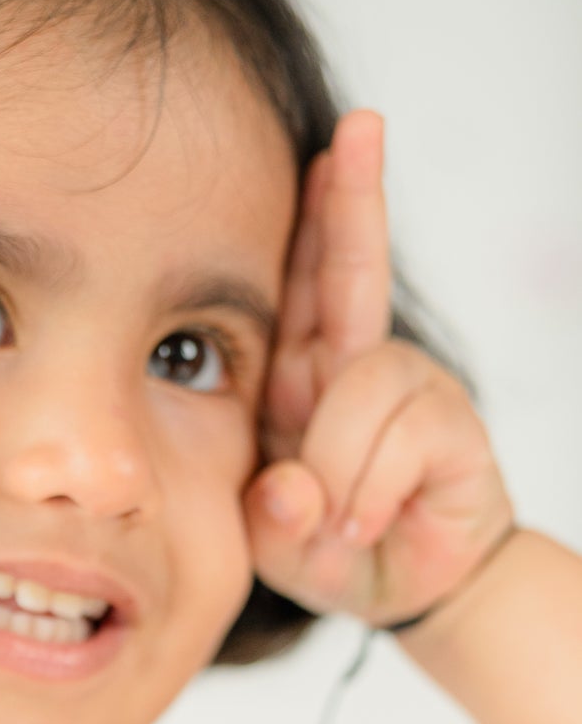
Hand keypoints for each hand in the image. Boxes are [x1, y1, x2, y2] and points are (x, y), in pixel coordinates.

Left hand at [245, 110, 513, 628]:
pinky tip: (367, 523)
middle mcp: (357, 369)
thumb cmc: (332, 552)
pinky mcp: (454, 426)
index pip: (301, 287)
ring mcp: (412, 390)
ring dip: (339, 467)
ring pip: (362, 386)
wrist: (407, 593)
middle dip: (352, 204)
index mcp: (303, 380)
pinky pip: (399, 438)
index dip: (312, 220)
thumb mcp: (274, 543)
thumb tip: (291, 484)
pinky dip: (371, 492)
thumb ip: (269, 517)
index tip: (325, 150)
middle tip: (360, 130)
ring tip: (339, 523)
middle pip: (350, 272)